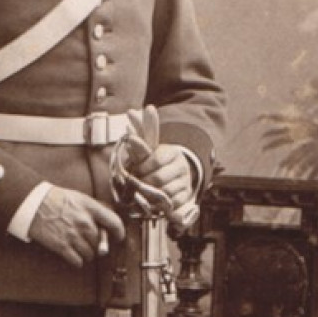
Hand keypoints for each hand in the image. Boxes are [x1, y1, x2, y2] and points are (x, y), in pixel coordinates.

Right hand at [28, 186, 124, 268]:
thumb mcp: (79, 197)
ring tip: (81, 247)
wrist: (33, 204)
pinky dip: (78, 261)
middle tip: (92, 242)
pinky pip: (78, 261)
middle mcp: (84, 222)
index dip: (120, 232)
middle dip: (98, 244)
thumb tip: (108, 220)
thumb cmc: (55, 199)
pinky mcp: (62, 246)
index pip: (114, 222)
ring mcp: (73, 235)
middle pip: (101, 242)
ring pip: (91, 254)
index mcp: (89, 208)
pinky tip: (74, 255)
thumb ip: (94, 208)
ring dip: (88, 254)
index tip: (119, 236)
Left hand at [123, 107, 196, 225]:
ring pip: (164, 192)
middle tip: (138, 184)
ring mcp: (185, 181)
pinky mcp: (186, 196)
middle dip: (144, 182)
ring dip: (152, 194)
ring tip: (146, 191)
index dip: (142, 167)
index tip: (136, 170)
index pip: (155, 159)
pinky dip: (162, 204)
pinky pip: (172, 203)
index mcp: (171, 152)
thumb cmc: (154, 161)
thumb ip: (140, 130)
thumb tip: (131, 111)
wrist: (174, 177)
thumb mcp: (147, 147)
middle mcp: (181, 165)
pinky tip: (157, 200)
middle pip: (158, 178)